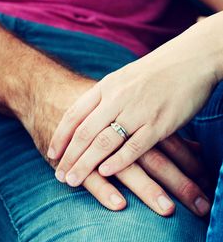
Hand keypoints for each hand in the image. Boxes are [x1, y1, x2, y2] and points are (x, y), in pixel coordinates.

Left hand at [28, 65, 209, 215]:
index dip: (61, 136)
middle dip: (69, 157)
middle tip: (60, 175)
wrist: (189, 60)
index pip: (75, 114)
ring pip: (104, 142)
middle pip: (85, 133)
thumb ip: (107, 95)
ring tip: (73, 180)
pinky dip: (118, 161)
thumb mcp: (124, 77)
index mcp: (107, 86)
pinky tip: (105, 173)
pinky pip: (133, 147)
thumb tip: (91, 115)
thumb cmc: (155, 71)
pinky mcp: (158, 124)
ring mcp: (137, 111)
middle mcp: (117, 99)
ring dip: (86, 164)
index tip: (52, 153)